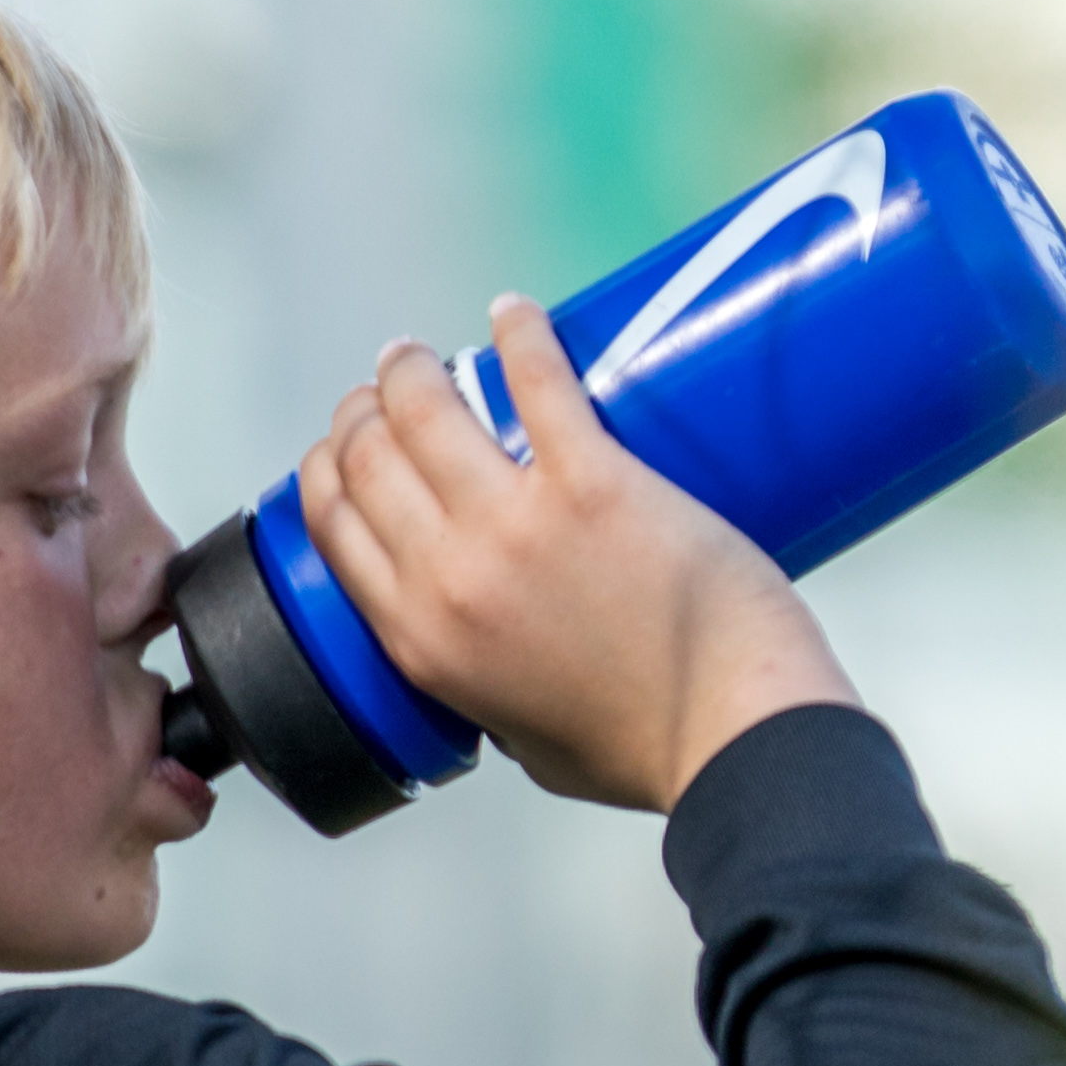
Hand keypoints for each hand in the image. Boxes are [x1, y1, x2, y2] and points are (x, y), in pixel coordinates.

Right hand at [295, 297, 858, 811]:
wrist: (736, 738)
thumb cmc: (646, 753)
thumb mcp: (524, 742)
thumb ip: (494, 703)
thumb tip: (500, 685)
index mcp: (420, 640)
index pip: (333, 523)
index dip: (329, 466)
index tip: (356, 441)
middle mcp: (449, 576)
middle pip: (366, 455)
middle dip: (366, 407)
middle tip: (395, 385)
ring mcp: (517, 524)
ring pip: (425, 408)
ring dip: (415, 365)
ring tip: (427, 352)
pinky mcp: (594, 483)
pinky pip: (535, 381)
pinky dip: (519, 333)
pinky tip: (515, 313)